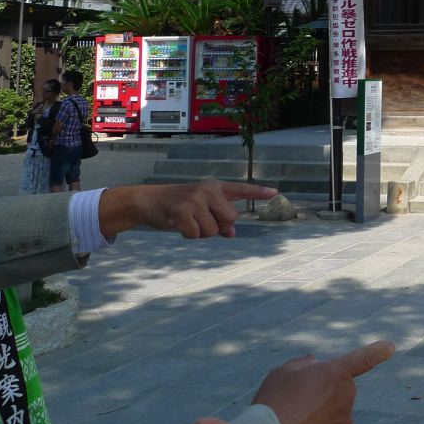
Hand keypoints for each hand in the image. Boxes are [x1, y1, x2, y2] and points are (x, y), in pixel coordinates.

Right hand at [98, 180, 278, 239]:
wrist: (148, 201)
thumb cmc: (178, 205)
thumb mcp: (200, 208)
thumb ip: (218, 217)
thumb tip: (231, 233)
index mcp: (215, 187)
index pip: (241, 190)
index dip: (258, 193)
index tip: (275, 193)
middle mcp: (208, 190)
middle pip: (230, 218)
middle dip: (218, 226)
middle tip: (200, 220)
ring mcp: (195, 200)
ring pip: (213, 230)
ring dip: (201, 233)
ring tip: (188, 222)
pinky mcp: (182, 211)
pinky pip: (196, 235)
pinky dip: (188, 236)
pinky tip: (179, 225)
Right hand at [252, 341, 395, 423]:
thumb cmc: (273, 406)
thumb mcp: (283, 374)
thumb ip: (303, 365)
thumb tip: (315, 365)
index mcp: (336, 374)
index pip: (363, 358)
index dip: (377, 351)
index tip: (390, 347)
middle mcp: (347, 398)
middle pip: (338, 393)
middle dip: (323, 395)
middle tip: (296, 404)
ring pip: (334, 416)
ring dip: (320, 418)